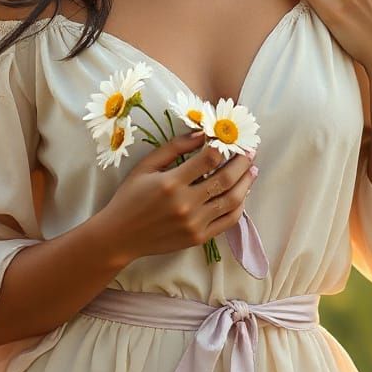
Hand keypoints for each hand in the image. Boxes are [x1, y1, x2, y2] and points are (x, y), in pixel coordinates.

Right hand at [97, 130, 258, 263]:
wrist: (120, 236)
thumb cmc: (130, 197)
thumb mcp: (145, 166)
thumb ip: (173, 147)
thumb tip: (201, 133)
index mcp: (171, 183)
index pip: (209, 159)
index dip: (224, 146)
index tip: (232, 138)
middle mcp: (186, 204)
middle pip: (226, 178)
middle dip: (242, 162)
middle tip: (250, 151)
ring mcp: (195, 223)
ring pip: (232, 200)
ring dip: (247, 183)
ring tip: (252, 170)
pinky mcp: (199, 238)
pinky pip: (228, 221)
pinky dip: (239, 206)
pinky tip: (242, 194)